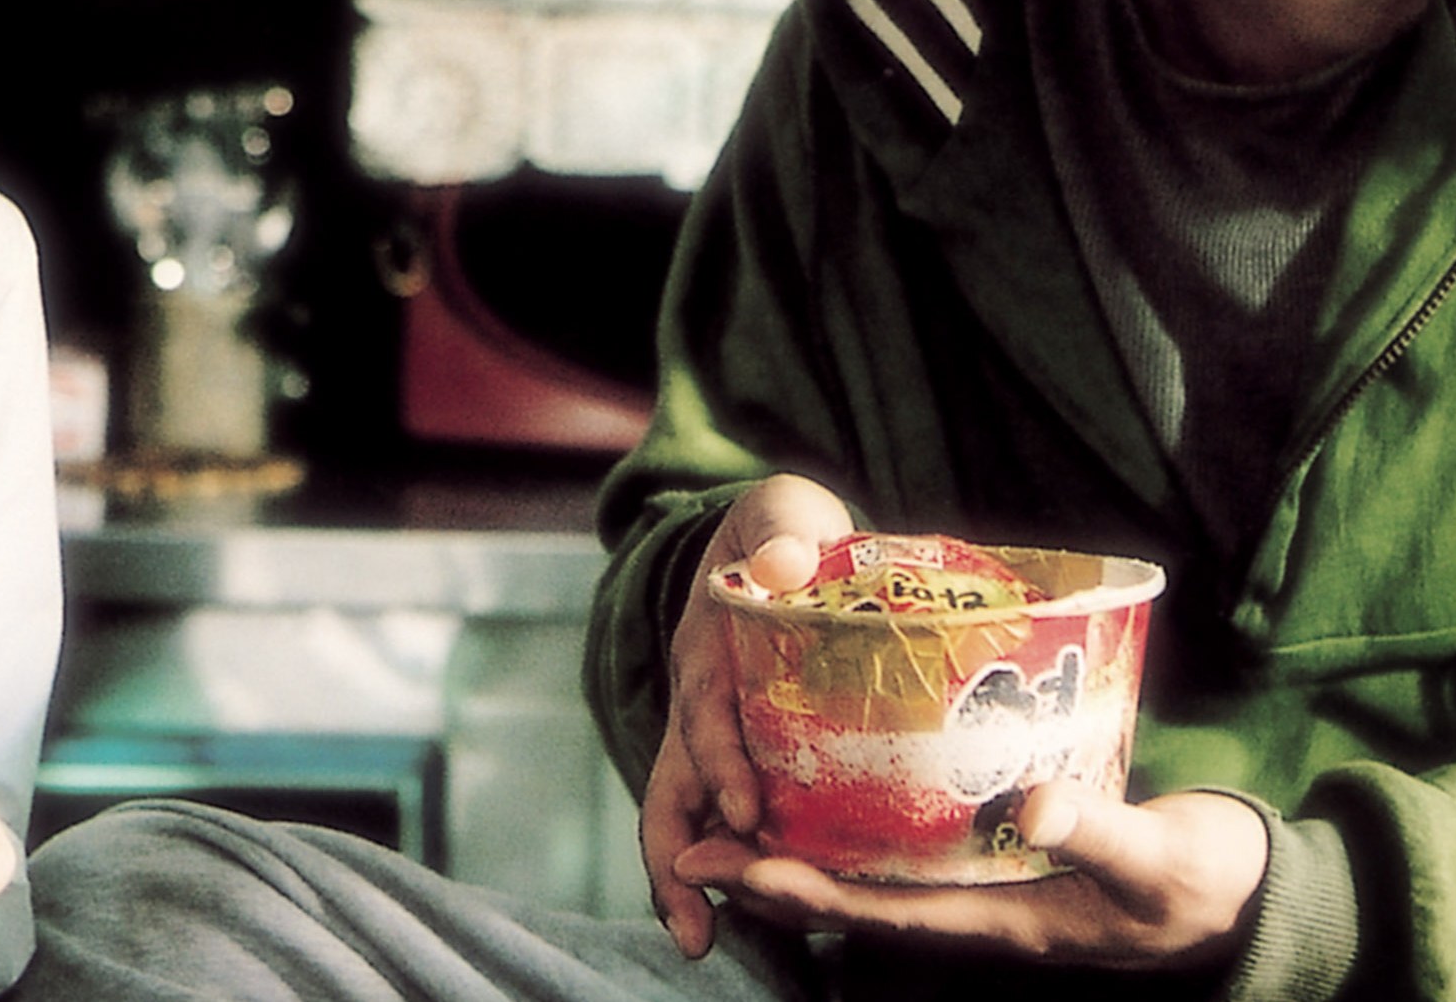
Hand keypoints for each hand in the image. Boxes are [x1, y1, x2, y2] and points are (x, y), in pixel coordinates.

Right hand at [641, 472, 854, 957]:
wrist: (769, 534)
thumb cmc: (783, 529)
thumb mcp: (783, 514)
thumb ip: (784, 533)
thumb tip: (780, 563)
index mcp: (705, 650)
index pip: (704, 717)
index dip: (721, 766)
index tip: (749, 814)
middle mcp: (698, 702)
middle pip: (671, 790)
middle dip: (675, 863)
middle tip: (693, 932)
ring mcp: (712, 731)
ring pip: (690, 814)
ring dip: (697, 878)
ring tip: (706, 941)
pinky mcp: (742, 750)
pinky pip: (726, 812)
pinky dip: (733, 861)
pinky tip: (770, 907)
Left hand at [676, 780, 1269, 971]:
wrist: (1240, 896)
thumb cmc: (1202, 882)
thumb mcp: (1157, 858)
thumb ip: (1097, 832)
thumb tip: (1029, 809)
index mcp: (1000, 922)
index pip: (880, 911)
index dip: (803, 892)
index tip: (734, 868)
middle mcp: (975, 908)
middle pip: (852, 898)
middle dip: (771, 877)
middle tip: (690, 846)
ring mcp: (983, 885)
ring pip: (871, 875)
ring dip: (801, 851)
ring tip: (731, 816)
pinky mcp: (998, 855)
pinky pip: (909, 849)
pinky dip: (859, 825)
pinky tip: (828, 784)